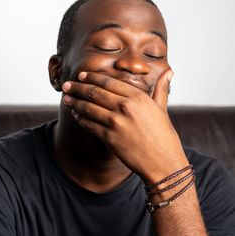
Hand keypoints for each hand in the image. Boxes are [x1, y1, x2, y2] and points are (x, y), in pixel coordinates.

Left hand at [62, 70, 188, 181]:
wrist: (163, 163)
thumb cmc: (164, 136)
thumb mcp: (162, 109)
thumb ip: (162, 88)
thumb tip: (169, 72)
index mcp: (138, 97)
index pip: (108, 82)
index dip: (91, 78)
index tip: (81, 76)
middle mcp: (125, 107)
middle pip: (94, 92)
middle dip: (78, 88)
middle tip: (67, 85)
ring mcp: (116, 122)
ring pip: (88, 107)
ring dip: (74, 102)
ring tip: (66, 98)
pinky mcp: (109, 138)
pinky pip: (89, 125)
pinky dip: (79, 118)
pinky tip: (75, 114)